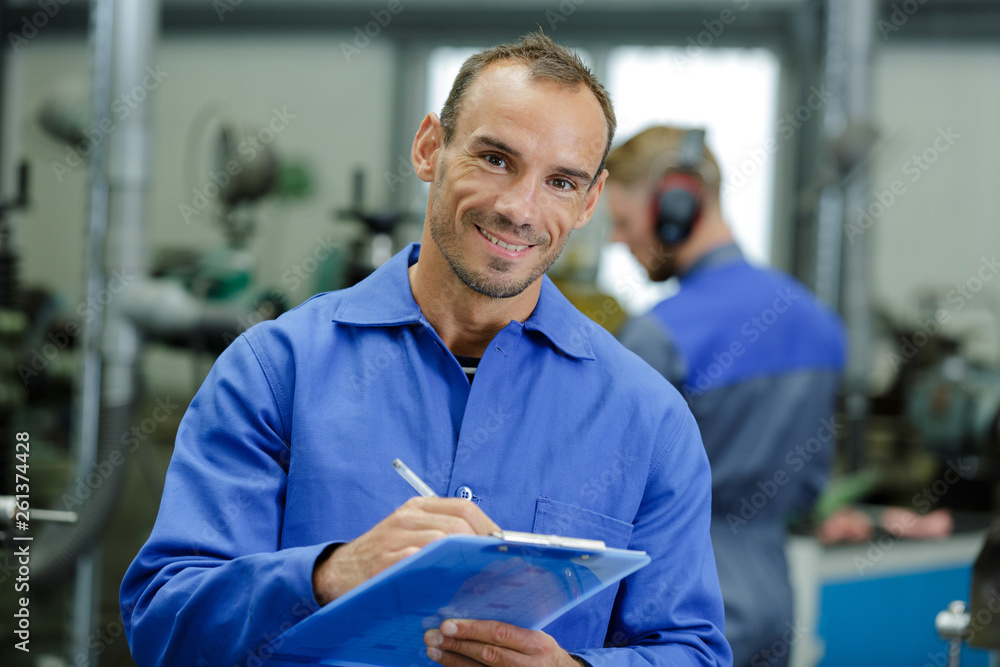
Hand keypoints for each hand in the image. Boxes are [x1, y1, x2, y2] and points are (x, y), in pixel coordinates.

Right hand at [312, 497, 499, 604]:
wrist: (340, 571)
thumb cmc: (384, 554)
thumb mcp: (411, 532)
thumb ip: (441, 532)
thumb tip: (485, 546)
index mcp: (418, 506)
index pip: (464, 507)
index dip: (488, 526)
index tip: (501, 546)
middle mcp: (408, 516)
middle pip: (458, 524)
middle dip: (480, 545)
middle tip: (492, 565)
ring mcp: (396, 537)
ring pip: (443, 541)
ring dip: (464, 560)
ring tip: (476, 576)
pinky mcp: (387, 560)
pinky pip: (421, 562)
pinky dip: (440, 573)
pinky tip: (449, 584)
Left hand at [424, 619, 580, 666]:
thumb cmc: (542, 650)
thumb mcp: (537, 634)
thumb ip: (511, 624)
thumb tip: (473, 601)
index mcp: (537, 643)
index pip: (500, 634)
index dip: (472, 630)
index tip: (447, 625)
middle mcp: (528, 665)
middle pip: (487, 655)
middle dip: (457, 645)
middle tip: (431, 636)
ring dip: (453, 661)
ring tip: (433, 650)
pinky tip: (446, 664)